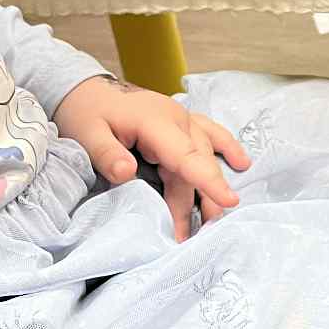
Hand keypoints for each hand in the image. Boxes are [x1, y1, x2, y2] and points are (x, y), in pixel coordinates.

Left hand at [54, 77, 248, 240]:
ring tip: (214, 220)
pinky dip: (227, 148)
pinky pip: (210, 135)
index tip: (228, 201)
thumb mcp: (88, 134)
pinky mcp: (182, 123)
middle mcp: (177, 119)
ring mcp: (183, 119)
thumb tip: (127, 173)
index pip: (186, 157)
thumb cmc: (87, 113)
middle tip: (192, 237)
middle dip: (199, 202)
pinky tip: (242, 163)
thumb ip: (107, 154)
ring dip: (210, 188)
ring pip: (204, 157)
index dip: (207, 180)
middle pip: (195, 166)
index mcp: (156, 122)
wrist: (87, 90)